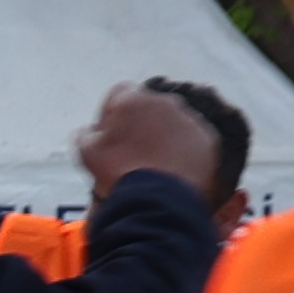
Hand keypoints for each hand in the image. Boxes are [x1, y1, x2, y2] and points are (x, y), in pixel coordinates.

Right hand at [82, 83, 211, 195]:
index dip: (113, 111)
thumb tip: (89, 131)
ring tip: (154, 162)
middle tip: (132, 148)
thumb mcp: (87, 152)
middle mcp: (165, 102)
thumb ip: (86, 134)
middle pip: (149, 106)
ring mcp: (190, 120)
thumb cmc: (119, 172)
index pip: (120, 93)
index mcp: (133, 99)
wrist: (159, 199)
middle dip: (141, 121)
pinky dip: (183, 149)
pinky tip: (172, 169)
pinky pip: (192, 139)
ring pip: (173, 122)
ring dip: (163, 135)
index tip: (110, 132)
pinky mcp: (207, 139)